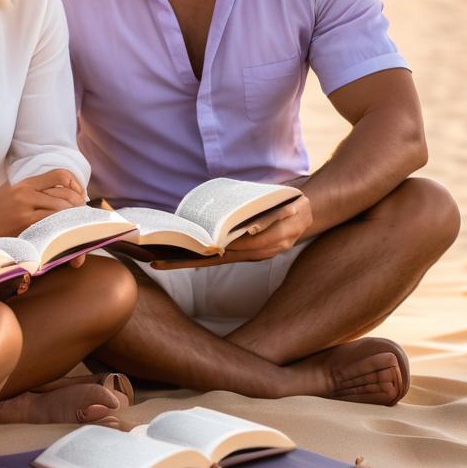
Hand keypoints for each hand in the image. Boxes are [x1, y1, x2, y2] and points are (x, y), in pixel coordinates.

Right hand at [0, 169, 85, 236]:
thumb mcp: (16, 190)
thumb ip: (37, 189)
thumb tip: (67, 193)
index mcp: (27, 182)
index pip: (60, 175)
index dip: (76, 185)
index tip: (80, 196)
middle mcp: (27, 192)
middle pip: (65, 195)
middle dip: (78, 206)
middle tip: (82, 215)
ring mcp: (25, 208)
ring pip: (60, 209)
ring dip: (73, 218)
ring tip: (76, 226)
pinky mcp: (23, 224)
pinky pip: (50, 223)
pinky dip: (61, 227)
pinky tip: (64, 233)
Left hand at [151, 195, 311, 270]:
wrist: (308, 212)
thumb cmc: (291, 205)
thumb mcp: (285, 210)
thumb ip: (270, 220)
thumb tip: (249, 231)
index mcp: (264, 245)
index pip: (224, 251)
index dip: (199, 254)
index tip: (176, 256)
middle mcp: (257, 254)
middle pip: (216, 259)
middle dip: (187, 261)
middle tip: (159, 262)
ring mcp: (254, 256)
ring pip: (218, 260)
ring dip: (193, 261)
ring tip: (166, 261)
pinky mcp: (252, 253)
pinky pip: (225, 257)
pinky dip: (206, 258)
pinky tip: (189, 257)